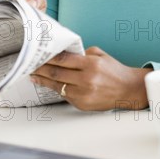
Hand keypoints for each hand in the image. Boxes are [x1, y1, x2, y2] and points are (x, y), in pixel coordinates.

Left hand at [30, 46, 151, 110]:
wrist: (128, 90)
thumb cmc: (114, 71)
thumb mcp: (100, 55)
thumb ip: (81, 54)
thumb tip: (63, 54)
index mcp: (91, 64)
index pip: (63, 59)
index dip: (49, 57)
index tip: (39, 54)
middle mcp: (87, 80)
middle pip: (57, 73)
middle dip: (41, 68)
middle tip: (31, 64)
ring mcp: (84, 94)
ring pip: (58, 86)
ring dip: (44, 80)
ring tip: (35, 74)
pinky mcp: (82, 104)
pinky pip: (65, 95)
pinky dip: (56, 88)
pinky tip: (49, 83)